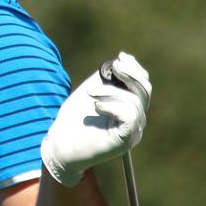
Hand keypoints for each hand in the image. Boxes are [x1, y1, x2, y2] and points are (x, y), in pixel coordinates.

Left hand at [42, 52, 150, 185]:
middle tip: (113, 67)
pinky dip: (113, 106)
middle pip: (145, 91)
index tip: (120, 57)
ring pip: (134, 102)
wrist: (60, 148)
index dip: (135, 69)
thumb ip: (105, 79)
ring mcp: (133, 132)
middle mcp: (135, 121)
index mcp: (129, 109)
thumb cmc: (72, 122)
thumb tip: (118, 61)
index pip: (143, 86)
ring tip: (90, 95)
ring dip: (110, 92)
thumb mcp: (90, 93)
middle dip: (130, 74)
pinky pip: (129, 116)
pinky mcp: (125, 140)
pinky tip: (96, 106)